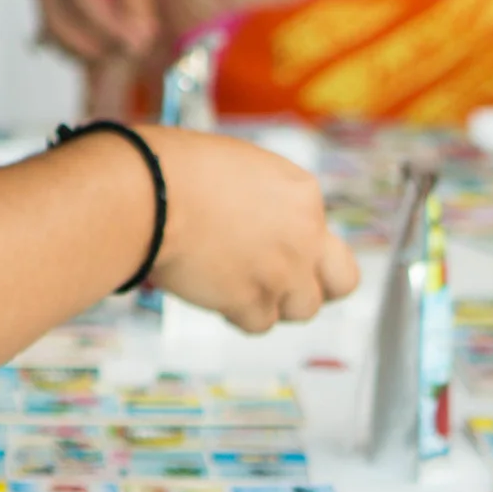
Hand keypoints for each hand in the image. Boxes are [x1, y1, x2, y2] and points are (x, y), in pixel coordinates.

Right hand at [38, 0, 158, 60]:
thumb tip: (140, 42)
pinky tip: (98, 52)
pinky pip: (53, 31)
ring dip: (82, 54)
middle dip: (93, 48)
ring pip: (52, 34)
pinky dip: (74, 48)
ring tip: (114, 56)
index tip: (135, 45)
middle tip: (125, 56)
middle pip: (59, 23)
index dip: (108, 27)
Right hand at [147, 128, 361, 331]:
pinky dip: (238, 314)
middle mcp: (305, 235)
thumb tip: (263, 225)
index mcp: (303, 194)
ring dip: (275, 302)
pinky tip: (216, 293)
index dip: (295, 244)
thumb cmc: (177, 170)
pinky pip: (260, 323)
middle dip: (320, 286)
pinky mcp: (253, 301)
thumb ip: (267, 200)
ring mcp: (283, 272)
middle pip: (342, 280)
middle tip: (288, 285)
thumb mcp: (241, 168)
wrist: (150, 192)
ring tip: (239, 285)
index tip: (266, 243)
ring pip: (303, 309)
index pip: (321, 233)